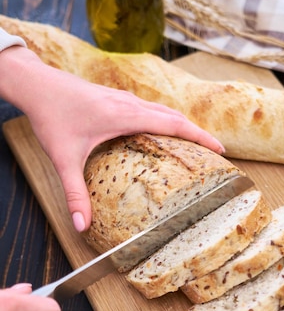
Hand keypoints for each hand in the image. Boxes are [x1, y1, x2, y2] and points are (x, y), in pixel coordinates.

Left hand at [0, 46, 224, 232]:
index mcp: (124, 116)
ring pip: (163, 110)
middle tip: (216, 152)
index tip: (220, 148)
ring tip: (196, 144)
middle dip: (198, 133)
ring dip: (183, 125)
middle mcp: (129, 104)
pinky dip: (166, 120)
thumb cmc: (50, 117)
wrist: (37, 85)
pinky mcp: (117, 98)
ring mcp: (124, 98)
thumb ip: (74, 193)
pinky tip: (163, 133)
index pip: (173, 124)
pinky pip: (151, 108)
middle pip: (175, 116)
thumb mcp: (63, 159)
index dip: (199, 136)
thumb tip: (81, 225)